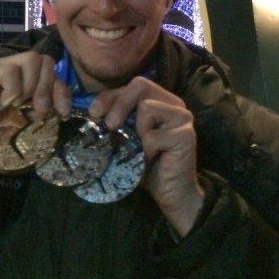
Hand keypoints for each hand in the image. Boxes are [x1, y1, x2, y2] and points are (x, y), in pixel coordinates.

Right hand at [0, 53, 71, 163]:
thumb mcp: (26, 121)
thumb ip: (42, 110)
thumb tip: (62, 110)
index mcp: (29, 78)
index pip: (54, 71)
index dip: (62, 91)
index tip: (63, 114)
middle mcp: (17, 68)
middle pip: (46, 60)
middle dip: (48, 87)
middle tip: (40, 111)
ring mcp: (1, 67)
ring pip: (31, 59)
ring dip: (32, 86)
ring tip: (23, 106)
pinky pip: (9, 70)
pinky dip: (14, 88)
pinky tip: (7, 103)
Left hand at [89, 78, 204, 236]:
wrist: (170, 193)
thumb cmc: (146, 164)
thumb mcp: (126, 137)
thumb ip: (117, 120)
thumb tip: (93, 112)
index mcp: (160, 99)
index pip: (134, 85)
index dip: (110, 96)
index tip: (94, 113)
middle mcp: (174, 103)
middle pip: (141, 86)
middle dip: (119, 104)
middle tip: (109, 125)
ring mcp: (182, 117)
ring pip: (147, 107)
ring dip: (136, 131)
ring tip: (140, 149)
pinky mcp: (185, 135)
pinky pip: (153, 136)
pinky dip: (145, 151)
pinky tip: (151, 160)